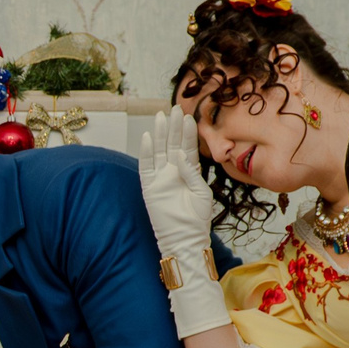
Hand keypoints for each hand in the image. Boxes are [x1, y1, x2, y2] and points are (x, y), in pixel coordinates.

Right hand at [140, 110, 229, 338]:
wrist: (184, 239)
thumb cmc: (198, 220)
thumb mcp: (202, 194)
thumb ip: (192, 174)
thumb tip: (181, 157)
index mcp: (189, 173)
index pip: (187, 148)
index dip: (187, 132)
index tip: (189, 116)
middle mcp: (173, 172)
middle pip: (171, 144)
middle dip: (173, 126)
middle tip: (174, 107)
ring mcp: (160, 178)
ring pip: (159, 151)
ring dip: (159, 133)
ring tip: (160, 116)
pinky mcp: (149, 187)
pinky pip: (146, 166)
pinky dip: (146, 152)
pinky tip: (148, 137)